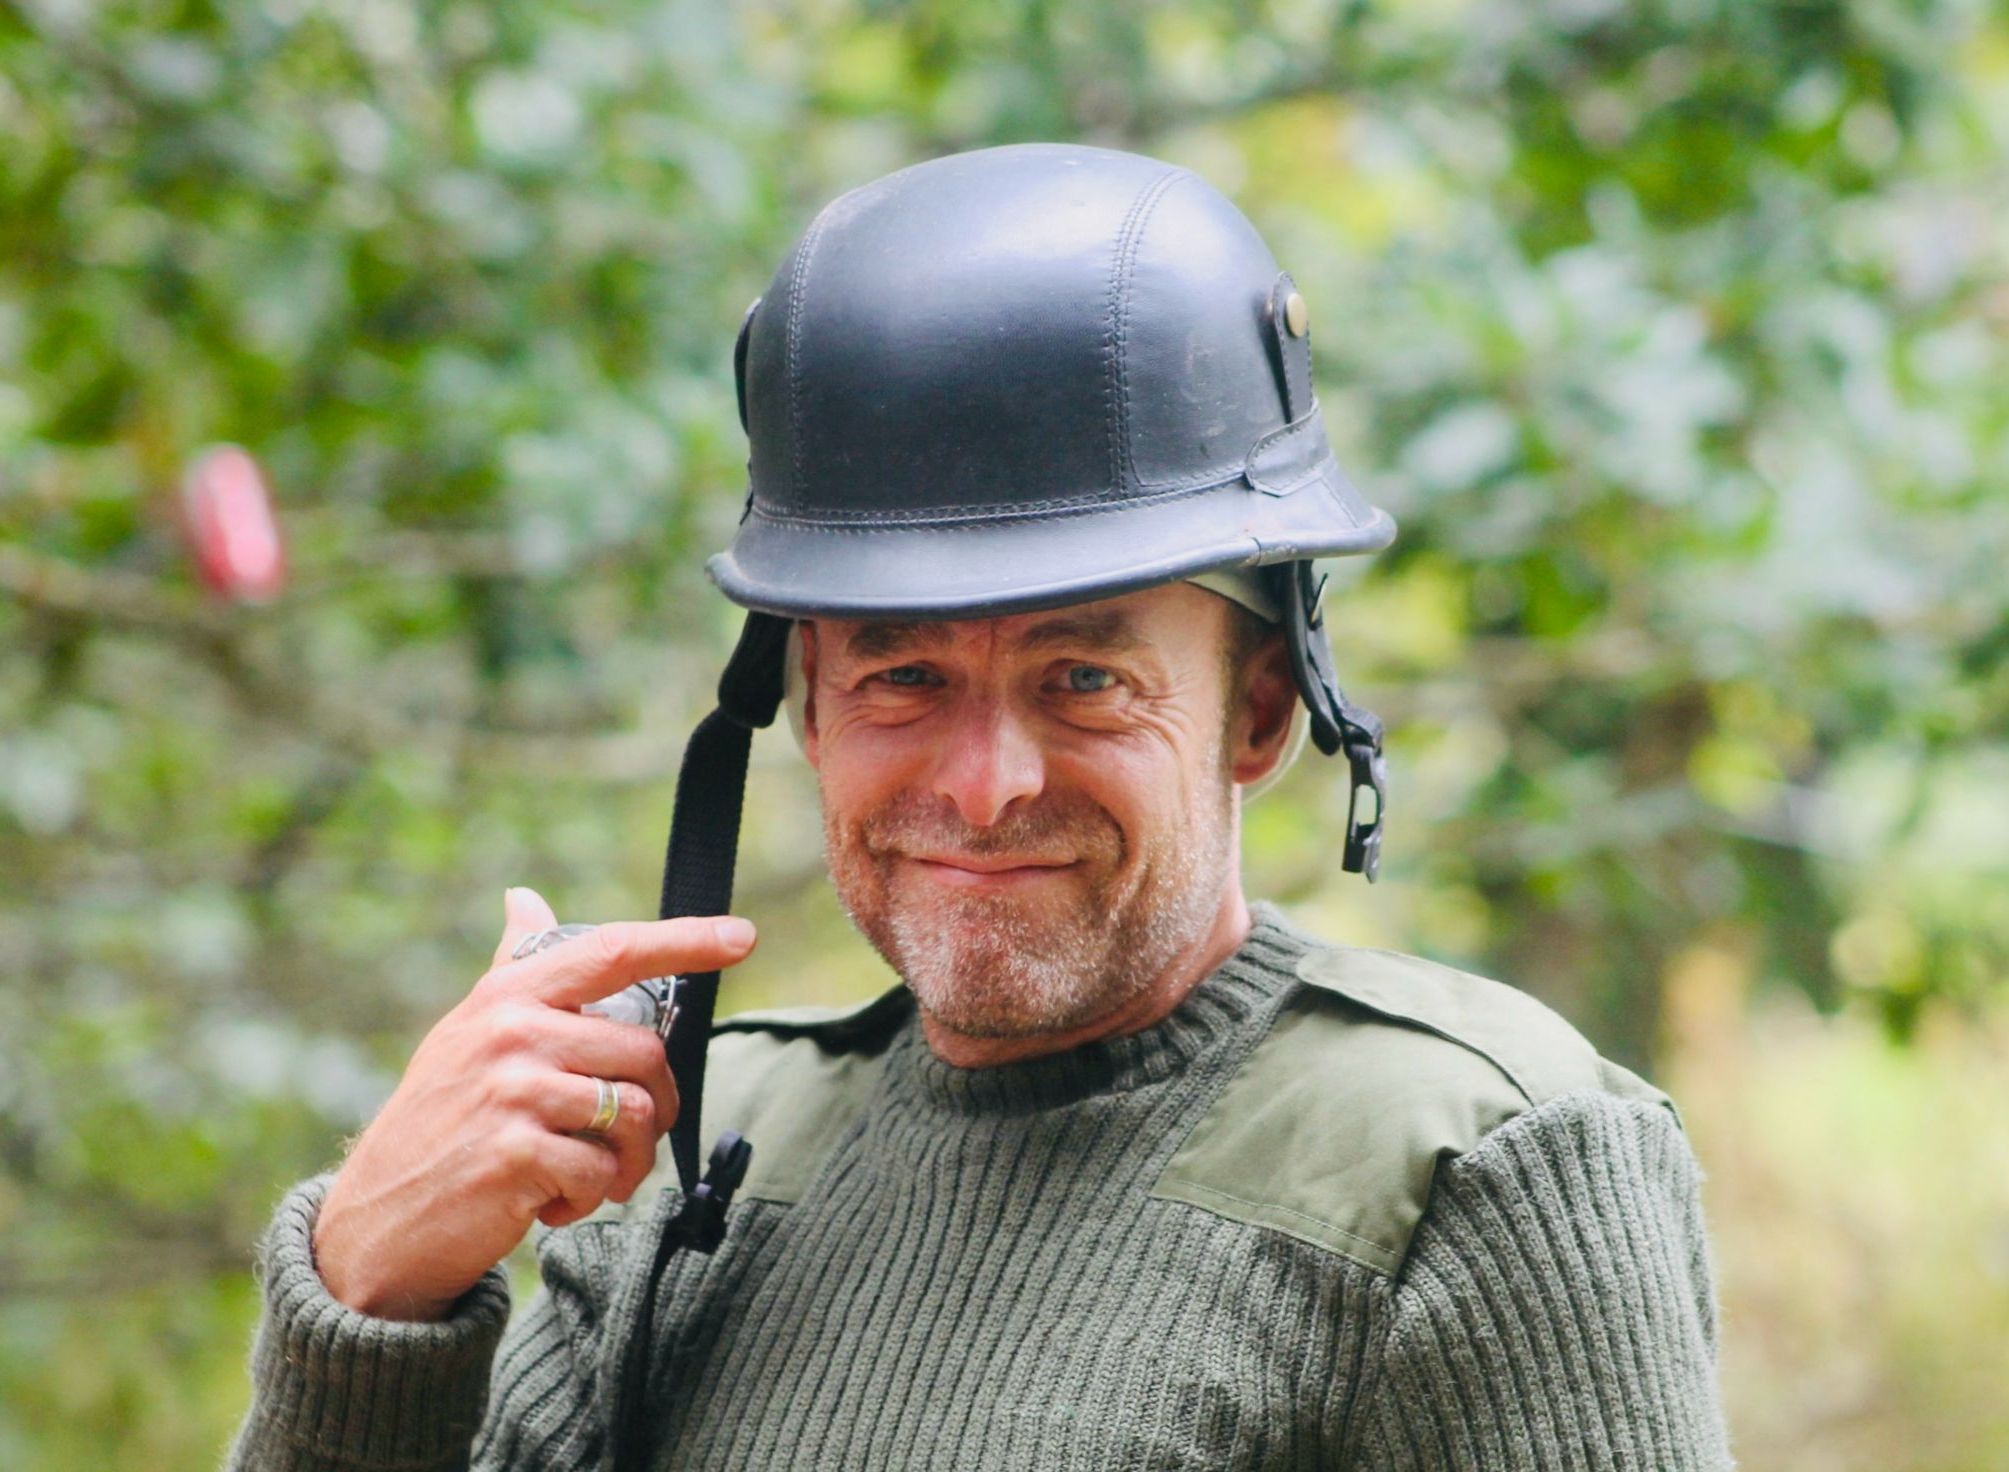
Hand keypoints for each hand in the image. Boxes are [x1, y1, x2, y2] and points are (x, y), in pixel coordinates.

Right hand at [311, 887, 757, 1320]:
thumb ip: (513, 967)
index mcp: (508, 995)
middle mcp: (510, 1032)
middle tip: (622, 1144)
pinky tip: (550, 1204)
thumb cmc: (440, 1120)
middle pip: (646, 1053)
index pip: (612, 952)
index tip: (743, 936)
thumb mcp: (468, 1033)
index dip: (684, 941)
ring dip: (626, 1162)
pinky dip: (589, 1200)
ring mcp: (512, 1091)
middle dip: (656, 1109)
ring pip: (636, 1115)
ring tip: (586, 1177)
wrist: (377, 1220)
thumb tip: (525, 897)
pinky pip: (602, 1172)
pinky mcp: (515, 1154)